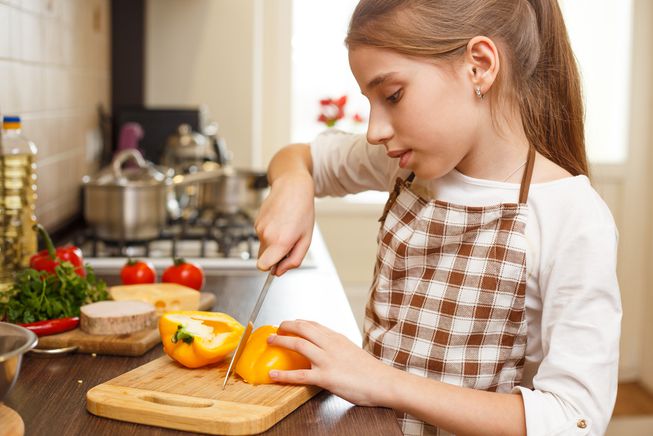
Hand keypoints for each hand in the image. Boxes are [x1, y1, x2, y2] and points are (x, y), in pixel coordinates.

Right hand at [255, 173, 314, 274]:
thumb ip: (294, 260)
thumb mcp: (306, 239)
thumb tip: (279, 272)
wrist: (292, 187)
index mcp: (280, 242)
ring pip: (263, 246)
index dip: (271, 268)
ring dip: (273, 242)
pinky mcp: (256, 221)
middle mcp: (266, 235)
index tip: (278, 264)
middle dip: (274, 255)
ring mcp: (259, 228)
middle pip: (263, 258)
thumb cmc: (302, 211)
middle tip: (288, 242)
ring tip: (286, 227)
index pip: (263, 267)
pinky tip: (280, 221)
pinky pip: (262, 235)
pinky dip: (270, 232)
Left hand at [266, 319, 394, 406]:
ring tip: (270, 341)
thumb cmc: (371, 370)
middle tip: (276, 329)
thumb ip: (338, 347)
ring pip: (298, 345)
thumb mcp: (352, 350)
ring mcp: (327, 360)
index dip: (298, 322)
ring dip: (281, 341)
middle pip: (303, 328)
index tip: (290, 323)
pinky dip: (284, 374)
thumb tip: (328, 348)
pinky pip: (300, 375)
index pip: (313, 324)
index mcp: (337, 338)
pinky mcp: (326, 377)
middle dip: (286, 326)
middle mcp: (330, 345)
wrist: (383, 382)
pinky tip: (273, 374)